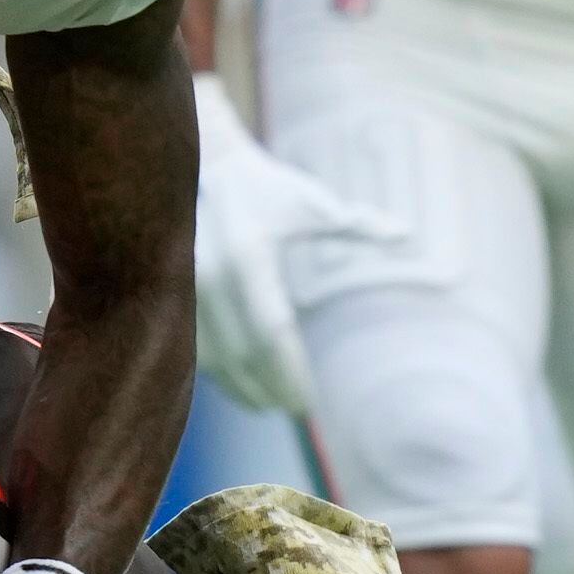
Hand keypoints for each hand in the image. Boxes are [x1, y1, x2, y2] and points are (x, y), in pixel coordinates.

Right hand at [189, 79, 401, 416]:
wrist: (201, 164)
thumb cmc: (266, 187)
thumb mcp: (311, 202)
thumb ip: (357, 223)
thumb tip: (406, 233)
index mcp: (250, 255)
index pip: (273, 331)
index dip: (290, 372)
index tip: (308, 402)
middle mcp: (210, 275)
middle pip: (243, 354)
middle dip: (269, 387)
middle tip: (294, 409)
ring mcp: (182, 287)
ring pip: (212, 357)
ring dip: (240, 387)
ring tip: (267, 403)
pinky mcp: (166, 294)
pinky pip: (190, 345)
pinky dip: (215, 371)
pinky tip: (238, 383)